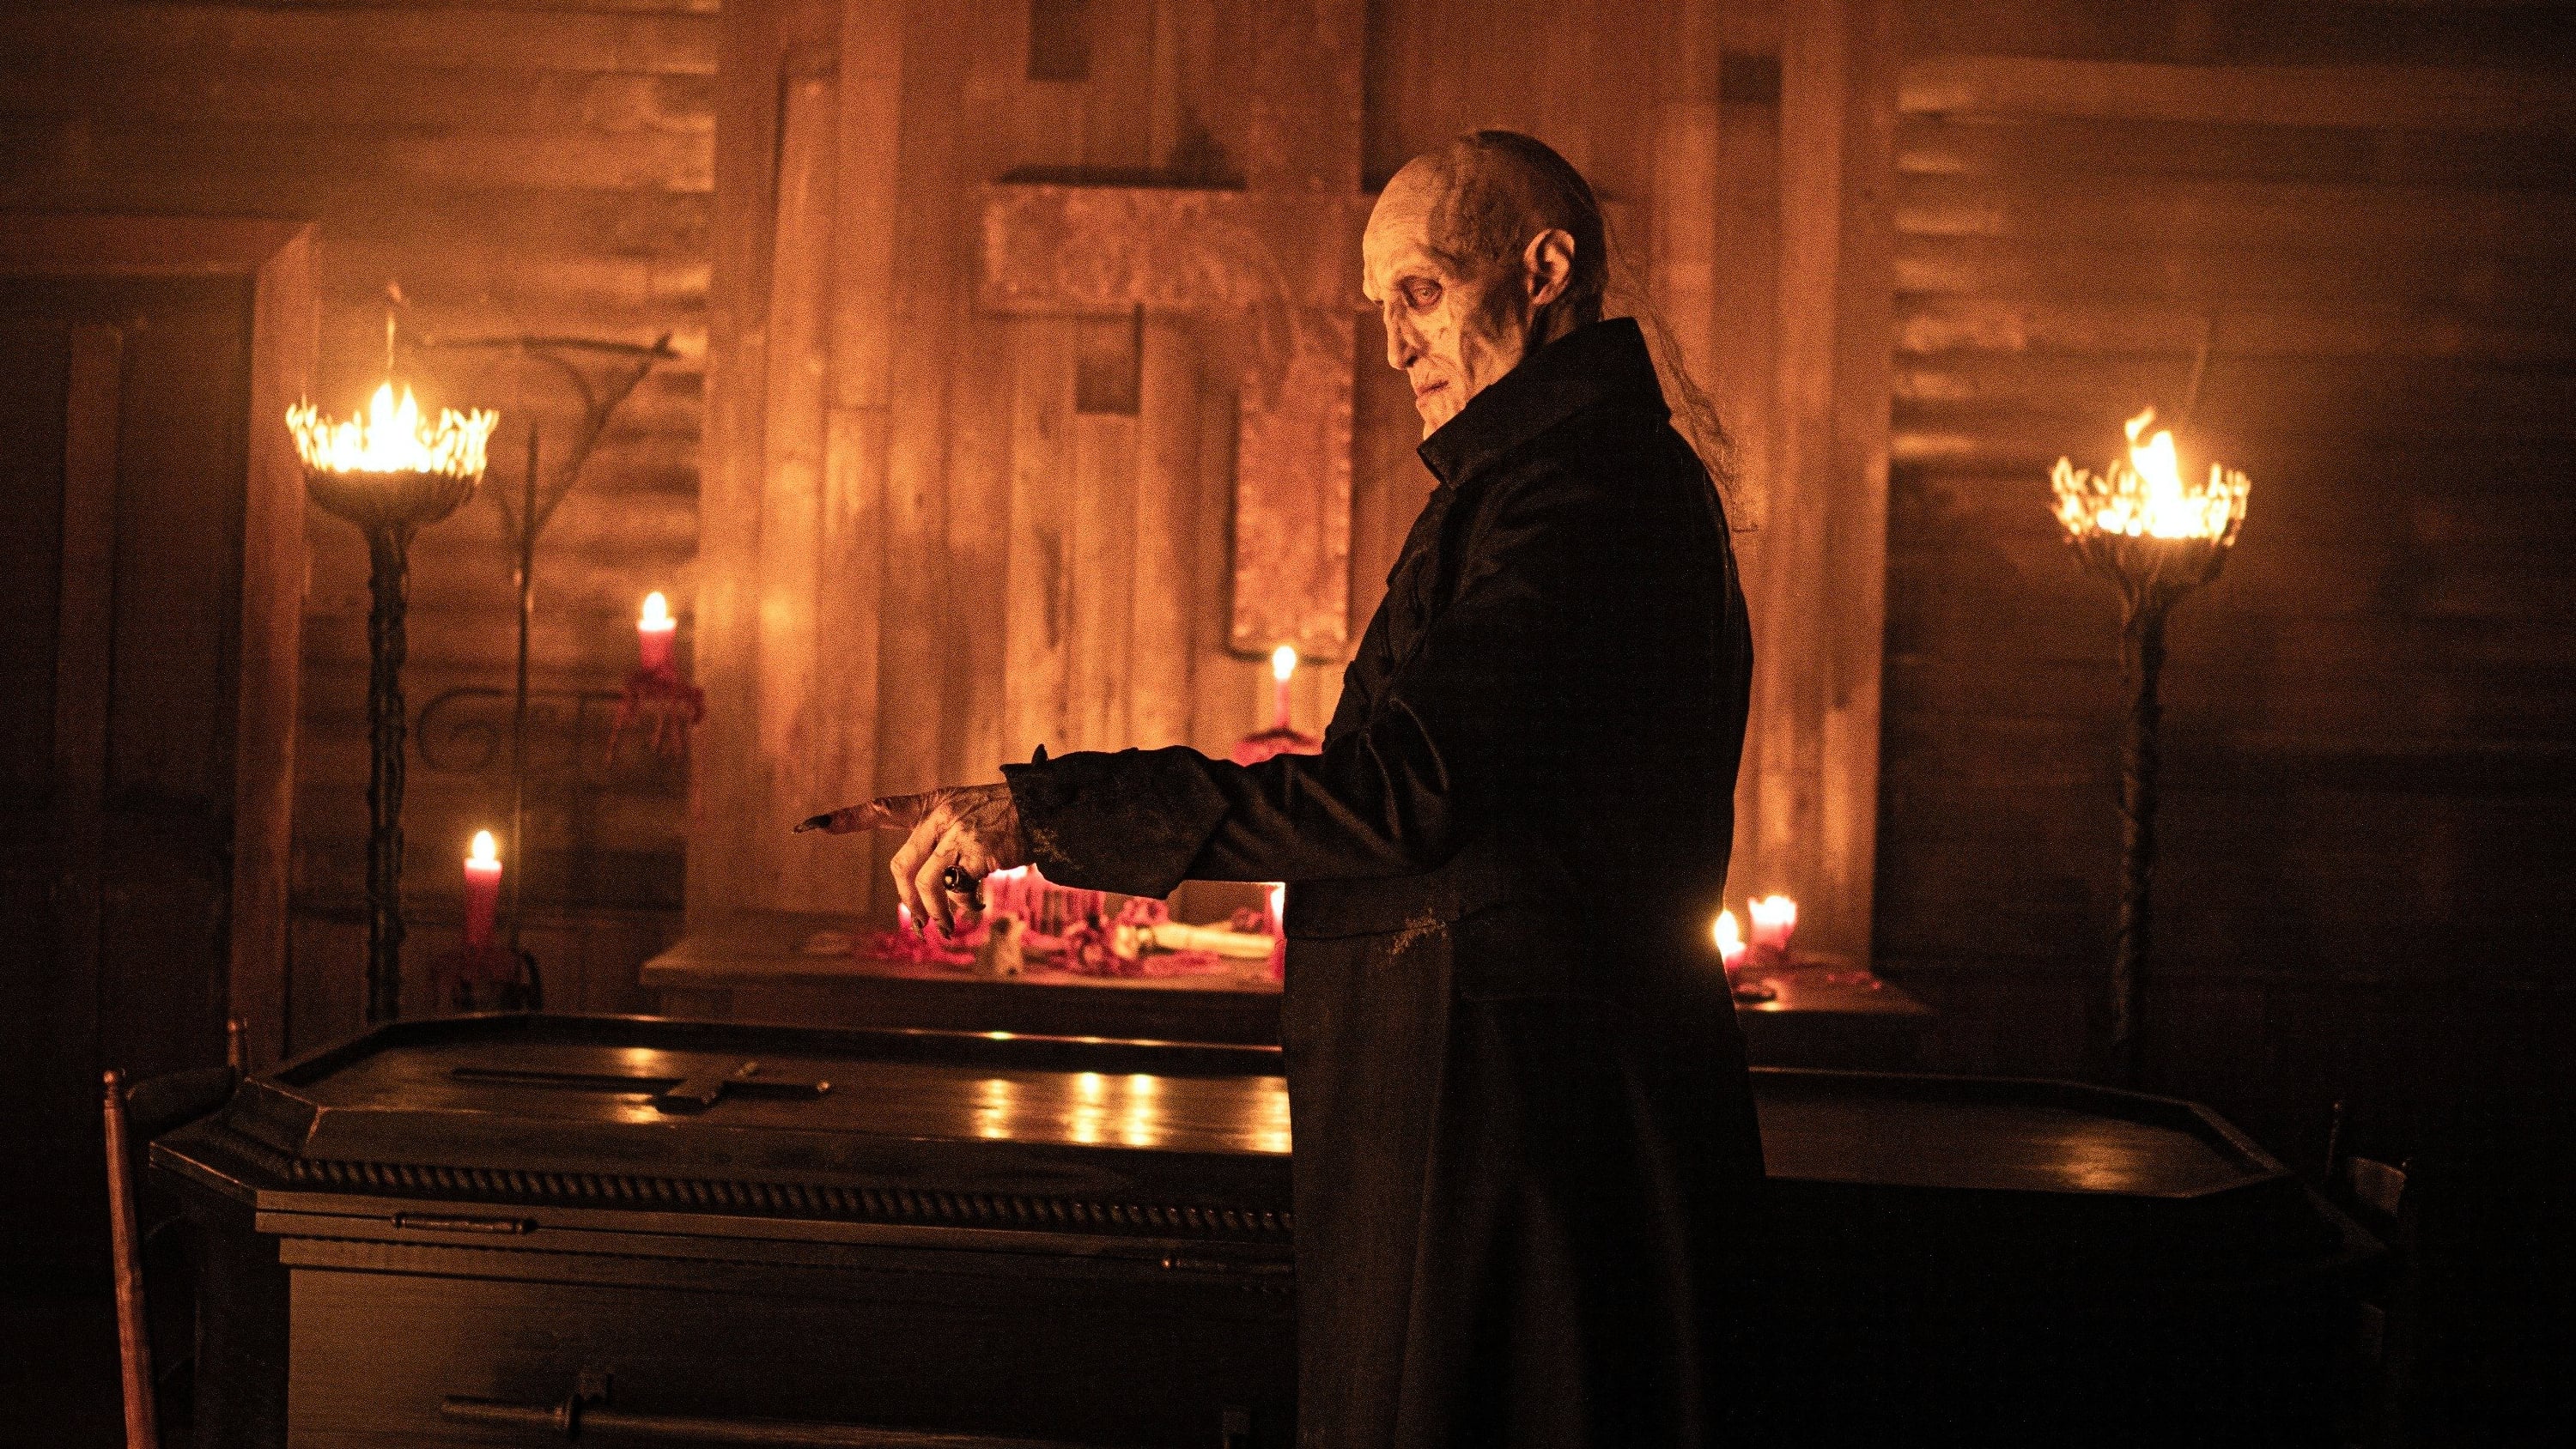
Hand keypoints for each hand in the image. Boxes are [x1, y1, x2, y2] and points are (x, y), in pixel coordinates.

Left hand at [796, 784, 1028, 937]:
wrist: (1045, 809)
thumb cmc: (1010, 815)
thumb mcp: (970, 812)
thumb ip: (944, 838)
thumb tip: (935, 888)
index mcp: (933, 804)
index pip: (883, 809)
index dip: (847, 818)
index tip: (810, 825)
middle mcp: (940, 816)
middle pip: (903, 865)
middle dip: (908, 900)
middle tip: (920, 923)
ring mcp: (957, 832)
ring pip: (927, 883)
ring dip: (935, 912)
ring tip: (946, 928)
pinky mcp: (976, 851)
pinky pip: (958, 889)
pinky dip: (965, 905)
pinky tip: (976, 906)